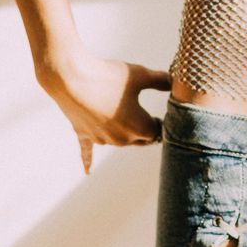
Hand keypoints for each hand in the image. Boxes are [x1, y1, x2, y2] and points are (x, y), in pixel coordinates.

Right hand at [37, 50, 171, 172]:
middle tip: (151, 119)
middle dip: (146, 129)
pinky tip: (88, 172)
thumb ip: (160, 80)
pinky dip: (88, 160)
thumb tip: (175, 80)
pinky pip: (87, 151)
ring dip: (123, 131)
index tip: (165, 113)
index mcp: (139, 128)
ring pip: (118, 140)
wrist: (70, 78)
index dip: (163, 121)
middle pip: (140, 139)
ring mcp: (101, 139)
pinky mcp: (83, 134)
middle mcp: (121, 139)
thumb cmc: (108, 75)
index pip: (158, 130)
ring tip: (125, 116)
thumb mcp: (139, 75)